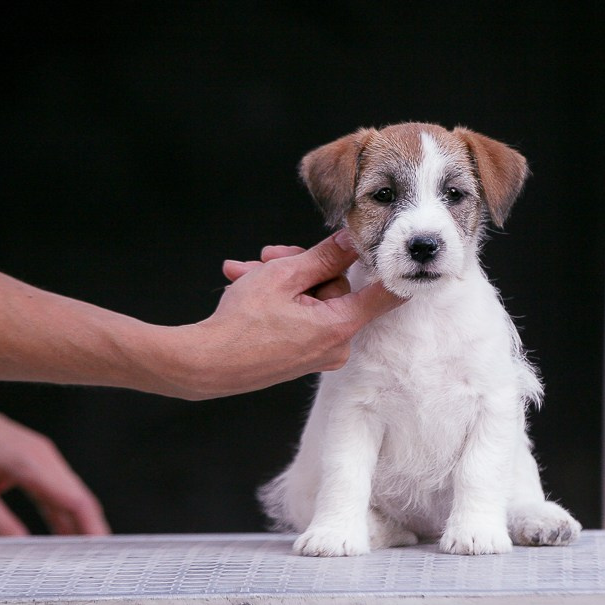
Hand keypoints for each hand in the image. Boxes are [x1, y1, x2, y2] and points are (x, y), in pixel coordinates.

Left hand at [0, 365, 108, 534]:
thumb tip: (21, 549)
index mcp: (32, 464)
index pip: (76, 501)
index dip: (92, 528)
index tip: (101, 550)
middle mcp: (44, 458)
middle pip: (80, 498)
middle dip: (92, 529)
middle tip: (98, 558)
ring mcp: (41, 456)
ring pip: (70, 493)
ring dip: (77, 521)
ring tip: (81, 551)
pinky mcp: (33, 457)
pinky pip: (56, 487)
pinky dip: (62, 510)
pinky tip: (61, 529)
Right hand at [166, 231, 403, 398]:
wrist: (204, 364)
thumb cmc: (241, 323)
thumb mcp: (284, 276)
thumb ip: (325, 256)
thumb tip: (353, 240)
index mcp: (340, 326)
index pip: (385, 295)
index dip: (391, 270)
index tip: (401, 253)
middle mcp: (336, 345)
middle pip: (335, 288)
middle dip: (301, 266)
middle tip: (269, 256)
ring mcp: (319, 353)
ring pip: (312, 299)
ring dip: (281, 279)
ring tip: (246, 271)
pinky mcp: (303, 356)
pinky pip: (301, 317)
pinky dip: (278, 299)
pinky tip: (245, 282)